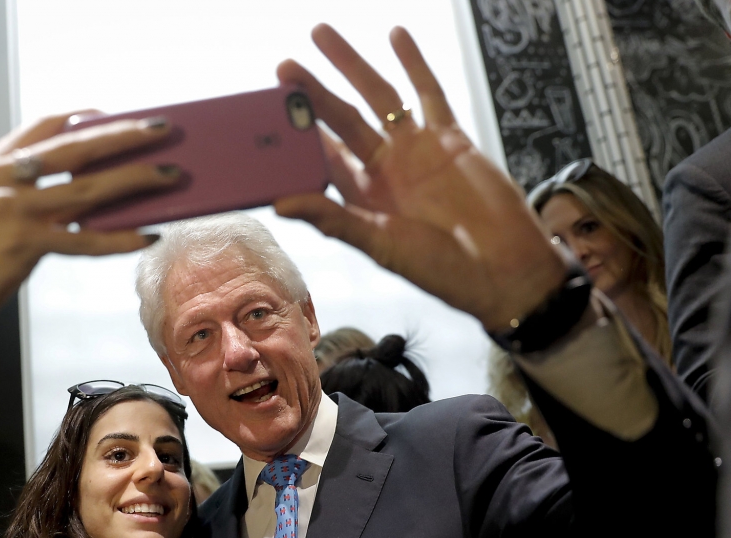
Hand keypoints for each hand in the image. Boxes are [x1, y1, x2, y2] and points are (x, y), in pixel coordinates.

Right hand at [0, 114, 180, 348]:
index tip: (118, 113)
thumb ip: (30, 188)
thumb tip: (95, 184)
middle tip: (161, 128)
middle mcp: (0, 179)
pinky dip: (119, 238)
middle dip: (123, 136)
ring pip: (87, 189)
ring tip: (171, 176)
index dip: (85, 117)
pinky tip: (146, 235)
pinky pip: (84, 239)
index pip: (45, 126)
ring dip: (135, 180)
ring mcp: (12, 210)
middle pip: (75, 148)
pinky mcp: (24, 245)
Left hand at [273, 25, 566, 332]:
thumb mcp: (380, 245)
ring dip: (351, 65)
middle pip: (340, 120)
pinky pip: (429, 93)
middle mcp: (384, 170)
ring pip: (377, 97)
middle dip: (312, 92)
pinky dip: (414, 62)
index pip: (318, 158)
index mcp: (361, 197)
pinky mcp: (449, 138)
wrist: (502, 268)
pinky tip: (396, 35)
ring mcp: (415, 150)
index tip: (267, 111)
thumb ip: (333, 219)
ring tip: (322, 35)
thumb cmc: (441, 270)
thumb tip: (281, 204)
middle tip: (283, 66)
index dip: (294, 135)